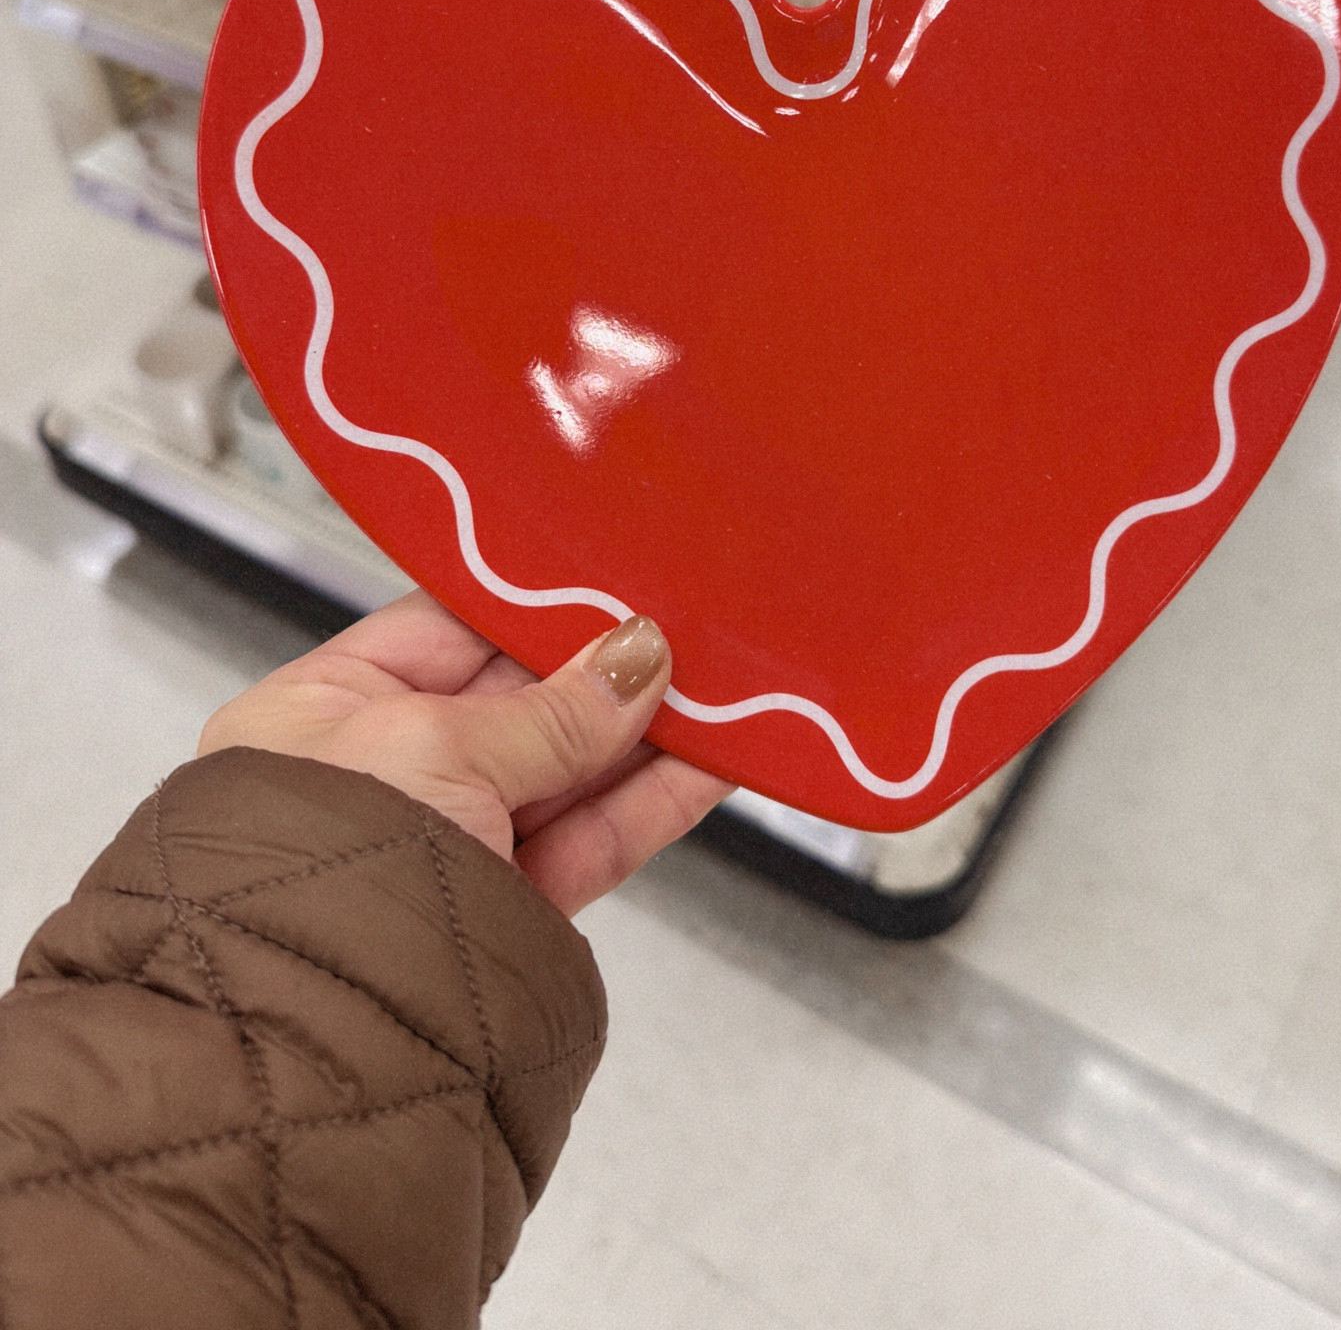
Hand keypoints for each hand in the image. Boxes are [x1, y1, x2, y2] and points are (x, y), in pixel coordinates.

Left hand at [198, 592, 729, 916]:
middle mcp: (383, 775)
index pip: (443, 630)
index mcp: (322, 710)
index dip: (533, 605)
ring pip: (568, 769)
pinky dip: (655, 799)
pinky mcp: (508, 912)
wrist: (320, 1052)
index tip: (614, 584)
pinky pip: (592, 838)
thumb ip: (553, 708)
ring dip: (649, 731)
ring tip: (725, 688)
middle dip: (606, 668)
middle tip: (689, 630)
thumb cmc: (325, 874)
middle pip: (518, 698)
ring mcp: (450, 845)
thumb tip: (637, 655)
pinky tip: (712, 759)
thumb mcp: (436, 750)